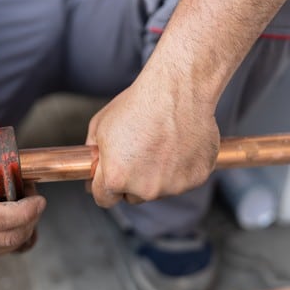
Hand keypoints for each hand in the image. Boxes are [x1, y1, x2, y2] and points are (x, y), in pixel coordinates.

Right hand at [0, 122, 45, 260]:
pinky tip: (18, 216)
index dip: (23, 212)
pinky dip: (25, 231)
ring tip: (21, 200)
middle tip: (33, 196)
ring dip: (28, 222)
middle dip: (29, 216)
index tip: (40, 199)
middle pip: (7, 236)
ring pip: (14, 244)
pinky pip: (15, 249)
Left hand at [86, 76, 219, 207]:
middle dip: (131, 181)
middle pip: (132, 197)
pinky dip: (180, 167)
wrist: (176, 90)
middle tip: (138, 153)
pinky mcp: (196, 178)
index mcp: (116, 178)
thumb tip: (93, 169)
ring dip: (157, 175)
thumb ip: (94, 155)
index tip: (108, 178)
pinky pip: (183, 179)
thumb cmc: (138, 104)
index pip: (104, 199)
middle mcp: (145, 189)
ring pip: (159, 189)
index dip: (102, 187)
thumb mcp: (100, 127)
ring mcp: (173, 186)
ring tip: (160, 144)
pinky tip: (178, 144)